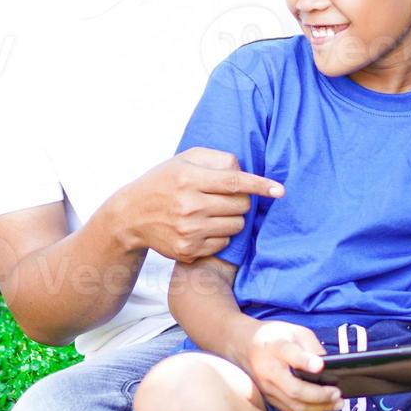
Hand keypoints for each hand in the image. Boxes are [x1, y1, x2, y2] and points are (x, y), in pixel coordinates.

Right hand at [104, 147, 283, 263]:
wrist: (131, 216)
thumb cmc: (163, 182)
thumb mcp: (184, 160)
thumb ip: (216, 159)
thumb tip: (244, 170)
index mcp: (188, 179)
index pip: (234, 181)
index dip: (260, 185)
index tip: (279, 190)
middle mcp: (189, 205)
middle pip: (240, 205)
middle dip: (241, 200)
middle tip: (225, 197)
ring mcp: (189, 231)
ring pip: (236, 225)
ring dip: (233, 218)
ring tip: (213, 211)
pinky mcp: (188, 250)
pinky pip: (224, 242)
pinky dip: (221, 234)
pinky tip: (204, 226)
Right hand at [233, 320, 340, 410]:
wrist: (242, 344)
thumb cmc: (272, 336)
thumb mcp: (294, 331)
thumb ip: (312, 346)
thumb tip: (330, 367)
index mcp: (275, 347)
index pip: (290, 354)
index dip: (306, 361)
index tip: (321, 366)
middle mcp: (268, 370)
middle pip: (295, 390)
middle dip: (320, 395)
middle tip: (337, 393)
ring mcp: (266, 388)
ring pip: (294, 406)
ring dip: (319, 408)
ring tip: (336, 403)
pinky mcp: (268, 398)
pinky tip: (322, 408)